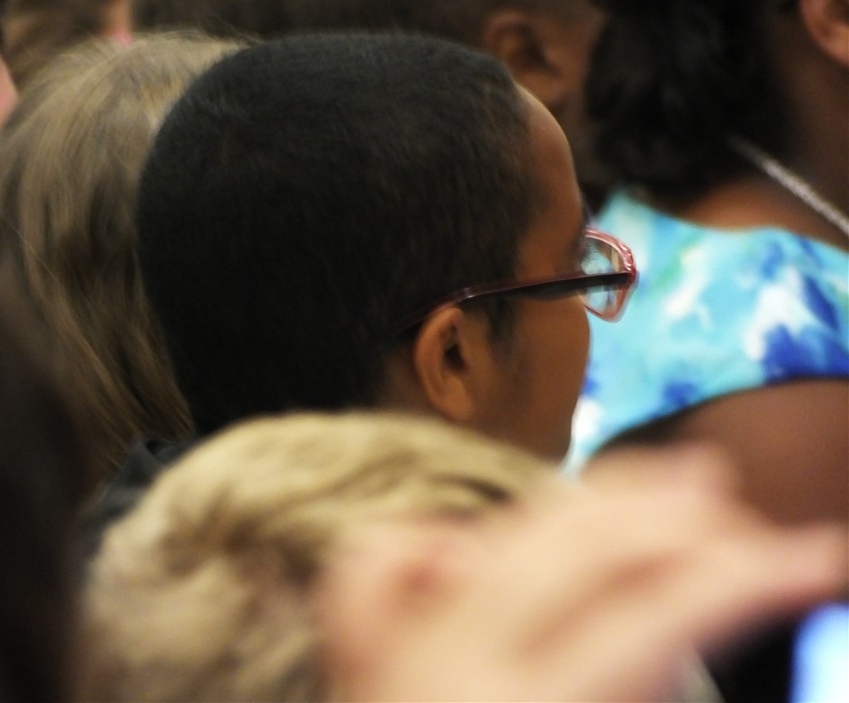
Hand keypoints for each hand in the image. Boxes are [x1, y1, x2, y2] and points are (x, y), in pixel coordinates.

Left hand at [316, 448, 846, 701]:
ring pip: (501, 534)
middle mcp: (447, 672)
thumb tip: (682, 663)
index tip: (822, 556)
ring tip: (675, 484)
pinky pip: (380, 567)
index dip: (750, 576)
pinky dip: (436, 541)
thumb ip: (657, 694)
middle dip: (682, 523)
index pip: (656, 616)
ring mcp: (395, 658)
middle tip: (753, 520)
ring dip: (594, 502)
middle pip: (581, 554)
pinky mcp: (363, 663)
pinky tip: (489, 542)